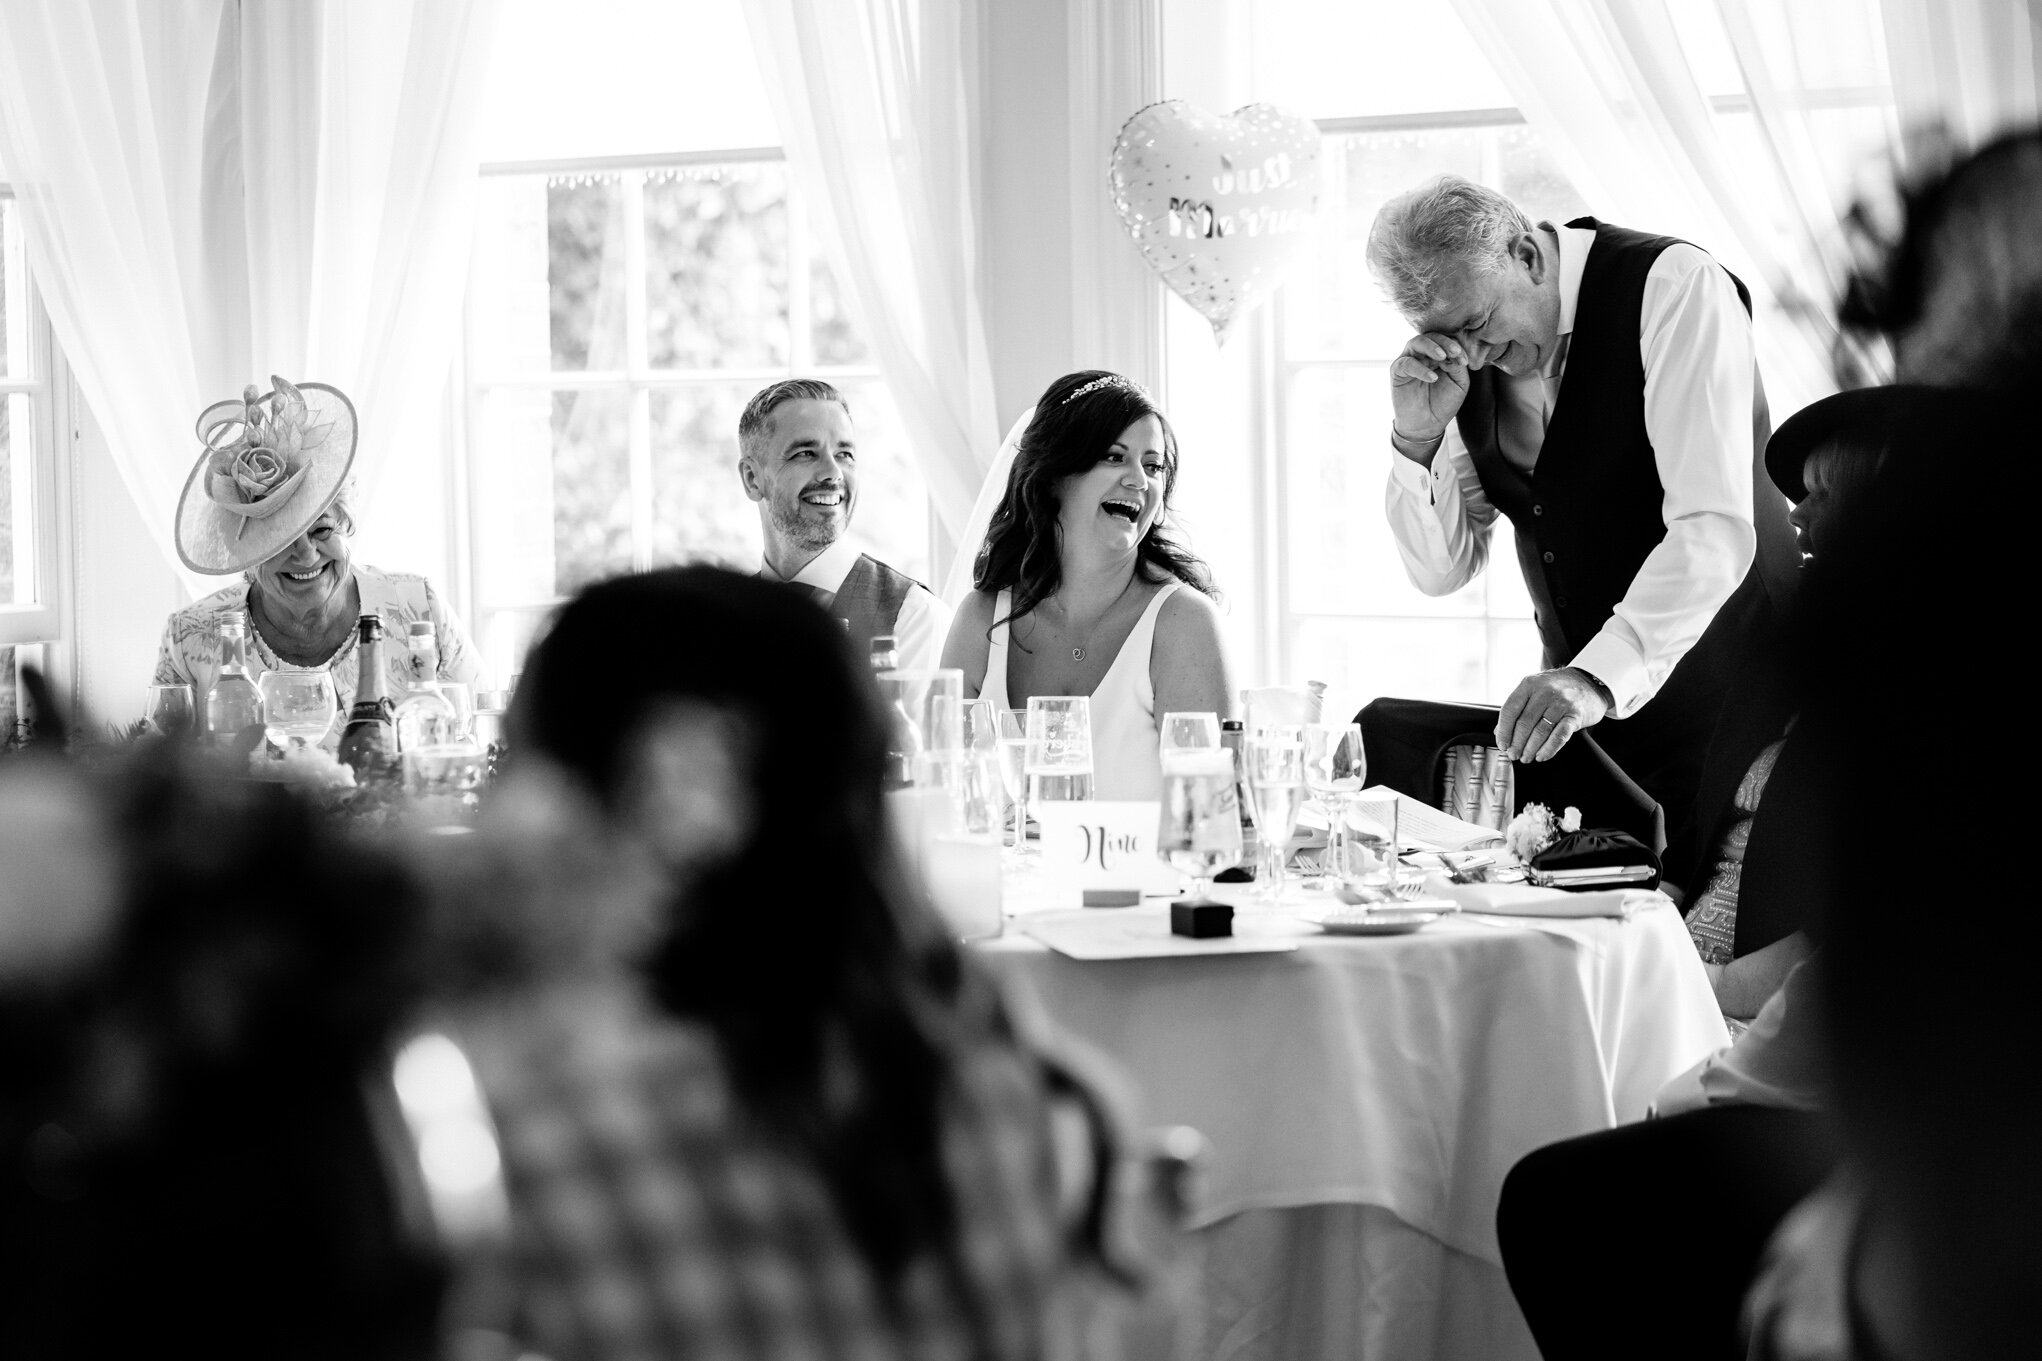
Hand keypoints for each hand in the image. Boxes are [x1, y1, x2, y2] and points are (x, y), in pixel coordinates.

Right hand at [1388, 331, 1470, 455]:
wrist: (1426, 425)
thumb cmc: (1442, 403)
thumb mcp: (1458, 384)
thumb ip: (1457, 367)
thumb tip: (1452, 355)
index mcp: (1438, 355)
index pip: (1446, 341)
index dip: (1456, 347)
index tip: (1465, 361)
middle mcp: (1423, 354)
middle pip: (1432, 337)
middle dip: (1445, 343)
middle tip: (1455, 352)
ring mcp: (1409, 361)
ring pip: (1417, 342)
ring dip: (1431, 347)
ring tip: (1443, 357)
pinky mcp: (1397, 371)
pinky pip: (1407, 363)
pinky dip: (1420, 368)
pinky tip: (1432, 378)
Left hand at [1496, 667, 1609, 762]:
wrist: (1590, 681)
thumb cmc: (1558, 688)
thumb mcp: (1535, 689)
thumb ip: (1518, 707)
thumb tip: (1500, 732)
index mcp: (1529, 684)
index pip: (1510, 710)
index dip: (1503, 730)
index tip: (1502, 744)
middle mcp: (1544, 692)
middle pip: (1524, 723)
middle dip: (1517, 743)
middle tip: (1513, 755)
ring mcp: (1561, 703)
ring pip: (1540, 731)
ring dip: (1531, 749)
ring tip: (1526, 757)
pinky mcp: (1575, 715)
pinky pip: (1559, 736)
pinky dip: (1549, 749)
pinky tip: (1541, 756)